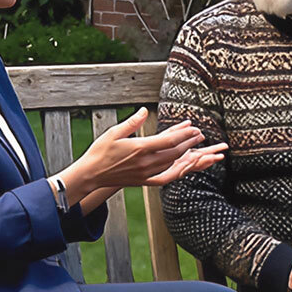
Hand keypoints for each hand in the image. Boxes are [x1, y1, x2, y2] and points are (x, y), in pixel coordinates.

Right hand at [64, 109, 227, 206]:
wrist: (92, 174)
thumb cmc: (101, 151)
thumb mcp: (114, 132)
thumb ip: (133, 122)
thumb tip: (145, 110)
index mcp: (139, 148)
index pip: (168, 140)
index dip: (183, 133)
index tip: (193, 126)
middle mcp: (145, 162)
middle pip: (174, 152)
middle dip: (189, 142)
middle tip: (199, 133)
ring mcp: (146, 173)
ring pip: (172, 164)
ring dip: (186, 155)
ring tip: (196, 147)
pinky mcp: (144, 181)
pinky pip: (165, 178)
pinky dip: (177, 173)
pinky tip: (183, 168)